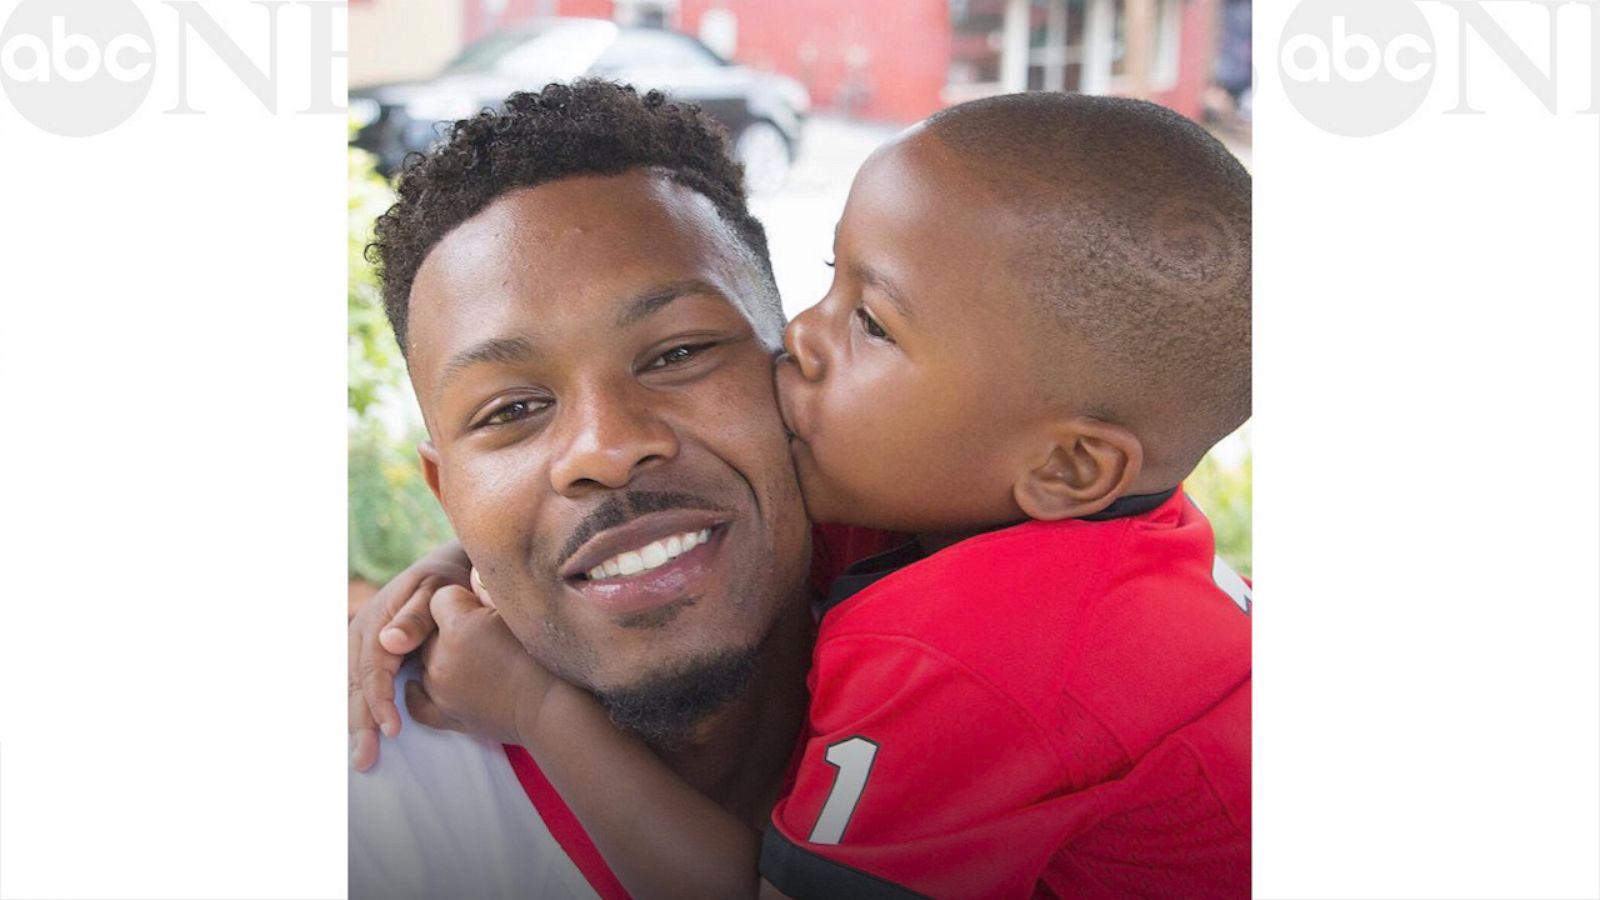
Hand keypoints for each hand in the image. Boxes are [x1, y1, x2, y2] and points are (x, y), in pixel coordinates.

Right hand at [348, 541, 470, 770]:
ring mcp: (363, 645)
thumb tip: (388, 641)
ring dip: (358, 724)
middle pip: (357, 685)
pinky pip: (361, 686)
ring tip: (363, 758)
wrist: (445, 568)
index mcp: (375, 621)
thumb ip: (416, 618)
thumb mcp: (435, 592)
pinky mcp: (370, 653)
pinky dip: (361, 711)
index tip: (391, 730)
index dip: (379, 701)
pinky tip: (364, 736)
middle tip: (365, 760)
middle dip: (361, 725)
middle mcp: (362, 634)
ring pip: (355, 690)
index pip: (372, 670)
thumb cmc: (445, 581)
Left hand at [404, 579, 554, 746]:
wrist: (555, 709)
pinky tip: (423, 684)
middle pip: (432, 629)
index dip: (463, 598)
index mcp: (458, 627)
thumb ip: (490, 590)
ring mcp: (440, 690)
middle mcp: (441, 658)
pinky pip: (417, 703)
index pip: (442, 597)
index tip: (485, 607)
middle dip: (452, 627)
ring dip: (444, 656)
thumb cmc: (547, 660)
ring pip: (426, 661)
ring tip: (477, 658)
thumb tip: (475, 576)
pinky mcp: (447, 716)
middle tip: (486, 634)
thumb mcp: (520, 613)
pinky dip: (417, 692)